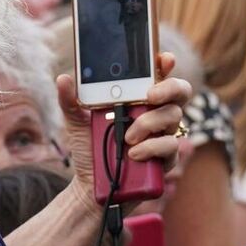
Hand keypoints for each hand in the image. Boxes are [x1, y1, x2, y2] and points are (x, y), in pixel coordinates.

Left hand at [57, 52, 192, 202]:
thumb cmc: (90, 150)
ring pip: (173, 117)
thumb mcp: (76, 123)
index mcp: (140, 100)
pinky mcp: (166, 160)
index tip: (163, 59)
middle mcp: (156, 114)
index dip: (166, 64)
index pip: (160, 76)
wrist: (90, 186)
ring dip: (149, 124)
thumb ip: (71, 101)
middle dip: (170, 88)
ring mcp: (164, 136)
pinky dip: (152, 148)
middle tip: (149, 95)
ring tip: (127, 138)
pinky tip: (133, 154)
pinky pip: (171, 146)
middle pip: (181, 92)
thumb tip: (64, 79)